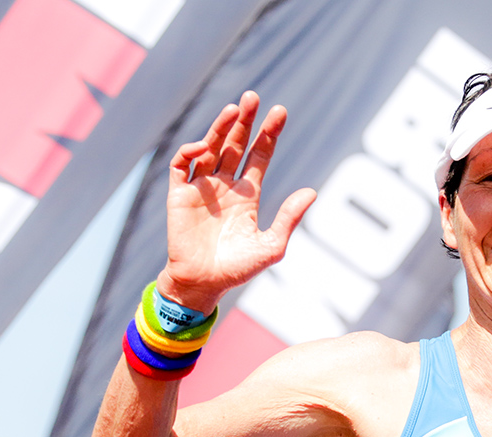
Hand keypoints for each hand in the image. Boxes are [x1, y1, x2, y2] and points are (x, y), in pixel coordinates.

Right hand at [157, 91, 316, 312]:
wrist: (204, 284)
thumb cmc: (238, 268)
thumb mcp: (272, 244)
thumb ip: (289, 217)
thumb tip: (312, 191)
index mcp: (248, 194)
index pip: (259, 155)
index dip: (268, 134)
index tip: (279, 112)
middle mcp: (225, 185)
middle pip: (236, 144)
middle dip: (244, 121)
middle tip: (253, 97)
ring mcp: (202, 187)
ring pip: (211, 148)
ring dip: (220, 127)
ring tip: (234, 108)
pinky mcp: (179, 195)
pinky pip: (182, 165)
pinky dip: (191, 151)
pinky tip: (205, 146)